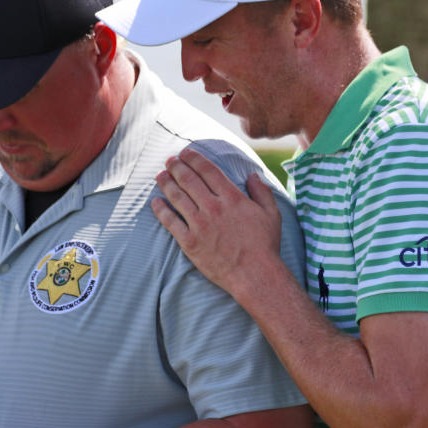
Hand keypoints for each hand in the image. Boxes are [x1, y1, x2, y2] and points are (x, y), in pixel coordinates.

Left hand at [152, 147, 283, 295]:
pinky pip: (170, 222)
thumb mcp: (272, 214)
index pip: (208, 170)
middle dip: (177, 167)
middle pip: (189, 180)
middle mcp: (213, 207)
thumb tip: (252, 175)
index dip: (194, 158)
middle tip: (169, 160)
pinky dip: (161, 210)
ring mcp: (199, 225)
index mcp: (232, 198)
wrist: (255, 275)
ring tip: (160, 176)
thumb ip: (262, 192)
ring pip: (177, 197)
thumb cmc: (265, 245)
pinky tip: (155, 202)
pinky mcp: (190, 242)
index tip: (186, 153)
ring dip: (166, 183)